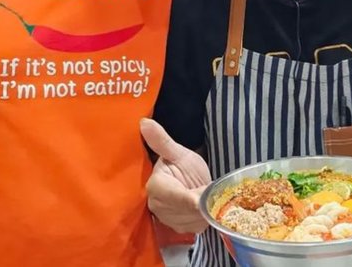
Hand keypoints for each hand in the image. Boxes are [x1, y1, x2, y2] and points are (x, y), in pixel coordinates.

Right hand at [141, 118, 211, 232]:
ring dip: (205, 210)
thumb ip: (162, 141)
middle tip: (207, 187)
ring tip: (205, 194)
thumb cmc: (183, 164)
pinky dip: (205, 218)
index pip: (173, 196)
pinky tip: (205, 207)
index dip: (190, 198)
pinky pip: (197, 227)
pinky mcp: (179, 229)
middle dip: (201, 201)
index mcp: (156, 186)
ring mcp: (168, 219)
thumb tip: (144, 122)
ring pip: (194, 220)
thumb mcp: (177, 152)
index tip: (202, 196)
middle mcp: (158, 206)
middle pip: (186, 210)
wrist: (189, 181)